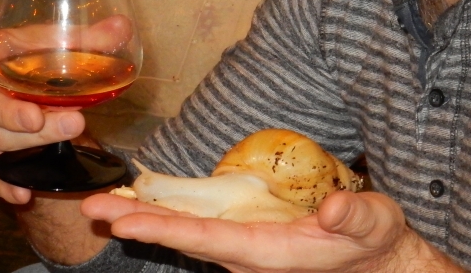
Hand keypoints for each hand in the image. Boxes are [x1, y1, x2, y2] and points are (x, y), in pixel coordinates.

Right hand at [0, 28, 86, 203]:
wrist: (36, 92)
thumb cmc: (41, 59)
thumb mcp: (62, 45)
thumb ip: (90, 37)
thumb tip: (122, 27)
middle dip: (9, 112)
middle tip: (38, 118)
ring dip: (24, 141)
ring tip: (66, 133)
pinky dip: (4, 184)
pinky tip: (24, 193)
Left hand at [81, 189, 462, 272]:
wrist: (379, 263)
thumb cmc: (375, 242)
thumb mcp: (375, 223)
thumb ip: (354, 217)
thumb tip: (332, 211)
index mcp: (272, 254)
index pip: (210, 240)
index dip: (166, 229)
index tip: (126, 221)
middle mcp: (250, 258)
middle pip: (185, 239)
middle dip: (138, 223)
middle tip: (91, 207)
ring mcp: (247, 252)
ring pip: (189, 236)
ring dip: (147, 220)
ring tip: (106, 206)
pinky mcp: (250, 243)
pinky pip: (201, 231)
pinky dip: (170, 218)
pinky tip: (149, 208)